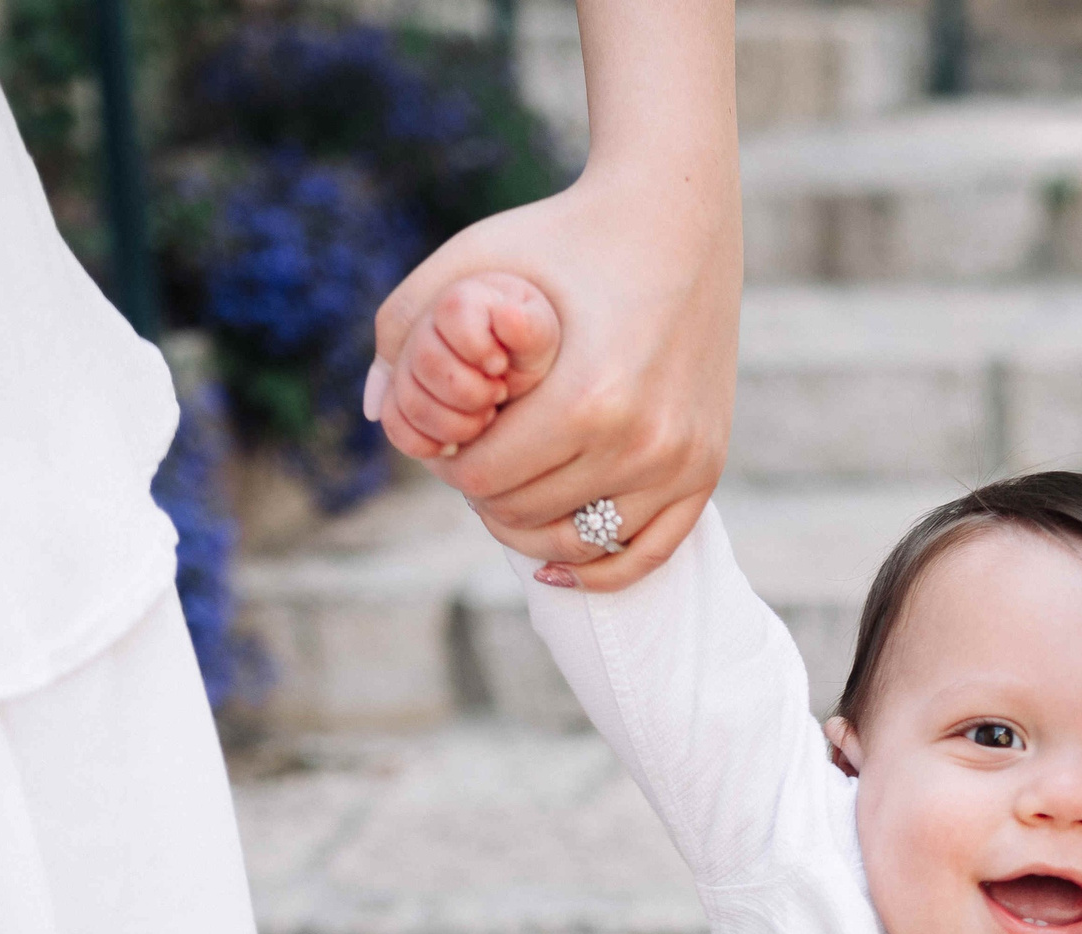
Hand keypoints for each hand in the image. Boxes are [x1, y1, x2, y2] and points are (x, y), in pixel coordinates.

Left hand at [370, 167, 740, 590]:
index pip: (485, 480)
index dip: (452, 462)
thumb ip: (407, 329)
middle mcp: (643, 442)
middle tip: (481, 452)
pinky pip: (645, 553)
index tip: (454, 431)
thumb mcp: (473, 259)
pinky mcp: (706, 465)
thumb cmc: (564, 234)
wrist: (674, 217)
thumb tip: (374, 413)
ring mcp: (683, 460)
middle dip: (489, 492)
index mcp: (588, 401)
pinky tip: (557, 566)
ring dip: (533, 528)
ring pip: (579, 545)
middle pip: (527, 517)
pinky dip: (597, 568)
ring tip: (512, 487)